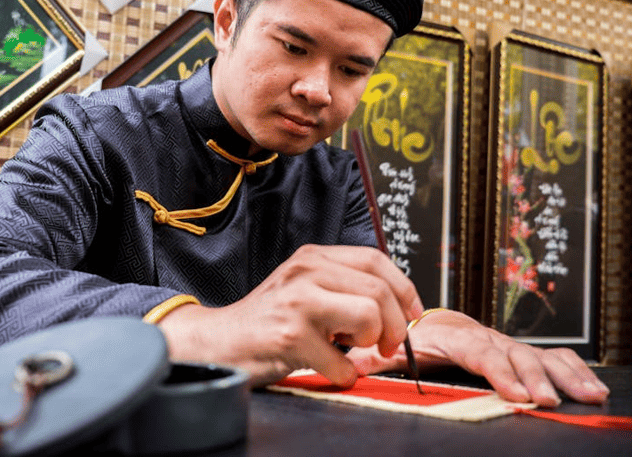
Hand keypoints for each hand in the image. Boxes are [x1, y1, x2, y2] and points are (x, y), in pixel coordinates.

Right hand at [155, 244, 423, 386]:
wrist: (218, 342)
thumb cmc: (267, 320)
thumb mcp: (305, 288)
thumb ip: (343, 288)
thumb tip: (398, 308)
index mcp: (314, 257)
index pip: (375, 260)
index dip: (404, 289)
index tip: (413, 314)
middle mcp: (306, 272)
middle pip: (379, 290)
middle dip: (395, 325)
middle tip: (387, 345)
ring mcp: (298, 302)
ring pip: (368, 316)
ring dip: (371, 344)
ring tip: (352, 351)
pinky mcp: (290, 336)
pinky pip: (343, 361)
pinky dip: (344, 374)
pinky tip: (329, 369)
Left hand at [348, 310, 608, 407]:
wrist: (424, 318)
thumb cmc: (409, 336)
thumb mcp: (390, 345)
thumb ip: (376, 357)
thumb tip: (357, 363)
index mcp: (453, 337)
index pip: (479, 352)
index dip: (499, 372)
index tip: (516, 393)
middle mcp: (483, 337)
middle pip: (514, 354)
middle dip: (536, 378)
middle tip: (550, 400)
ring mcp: (503, 344)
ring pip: (538, 355)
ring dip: (565, 375)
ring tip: (589, 394)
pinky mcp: (516, 351)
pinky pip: (548, 357)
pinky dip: (572, 369)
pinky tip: (592, 386)